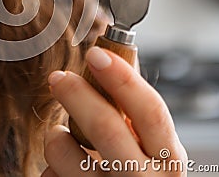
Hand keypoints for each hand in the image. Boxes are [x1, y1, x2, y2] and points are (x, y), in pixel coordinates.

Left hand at [42, 46, 187, 175]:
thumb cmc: (141, 172)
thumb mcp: (152, 144)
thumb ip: (134, 106)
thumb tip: (110, 53)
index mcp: (167, 157)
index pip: (151, 112)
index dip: (122, 79)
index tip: (97, 54)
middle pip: (106, 128)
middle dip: (77, 95)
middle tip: (59, 78)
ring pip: (66, 153)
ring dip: (57, 136)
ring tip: (65, 137)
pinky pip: (51, 174)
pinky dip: (53, 164)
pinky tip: (67, 168)